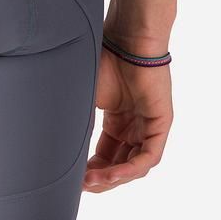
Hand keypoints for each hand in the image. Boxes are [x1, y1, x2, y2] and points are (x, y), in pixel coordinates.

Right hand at [82, 46, 172, 192]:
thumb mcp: (87, 97)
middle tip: (82, 184)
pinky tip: (113, 174)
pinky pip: (149, 156)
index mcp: (117, 119)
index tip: (75, 177)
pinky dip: (131, 168)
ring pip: (133, 164)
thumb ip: (79, 121)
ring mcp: (148, 126)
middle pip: (119, 164)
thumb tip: (59, 145)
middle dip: (100, 178)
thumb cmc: (105, 57)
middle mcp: (134, 125)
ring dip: (113, 177)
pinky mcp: (161, 124)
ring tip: (92, 181)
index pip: (106, 154)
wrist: (126, 37)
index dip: (91, 169)